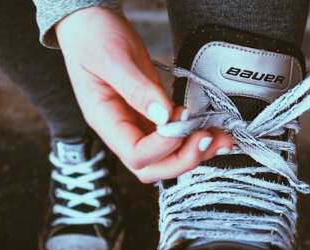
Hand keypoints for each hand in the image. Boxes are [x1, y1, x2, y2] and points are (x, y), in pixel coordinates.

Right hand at [56, 7, 232, 182]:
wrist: (89, 22)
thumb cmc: (91, 36)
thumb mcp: (111, 58)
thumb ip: (136, 88)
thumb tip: (164, 116)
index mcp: (104, 120)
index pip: (135, 153)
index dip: (163, 146)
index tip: (183, 120)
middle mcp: (121, 129)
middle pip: (152, 167)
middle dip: (183, 159)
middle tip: (207, 137)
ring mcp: (137, 124)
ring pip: (166, 157)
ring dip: (195, 152)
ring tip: (220, 136)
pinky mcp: (152, 114)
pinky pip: (174, 137)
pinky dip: (195, 137)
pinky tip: (214, 130)